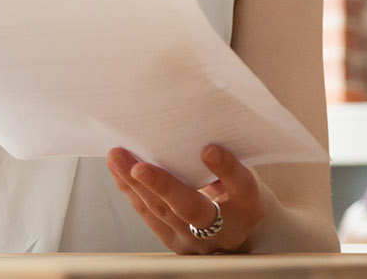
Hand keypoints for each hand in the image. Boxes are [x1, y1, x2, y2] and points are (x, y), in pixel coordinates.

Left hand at [107, 144, 266, 253]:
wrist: (235, 227)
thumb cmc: (236, 190)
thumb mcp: (242, 174)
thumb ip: (225, 158)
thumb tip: (192, 125)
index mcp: (249, 206)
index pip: (241, 187)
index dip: (226, 168)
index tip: (209, 149)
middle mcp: (224, 229)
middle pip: (193, 209)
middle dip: (163, 186)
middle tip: (139, 167)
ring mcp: (196, 240)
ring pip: (162, 212)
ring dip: (135, 184)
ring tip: (117, 157)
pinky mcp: (174, 241)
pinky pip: (148, 215)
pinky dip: (131, 191)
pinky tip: (118, 171)